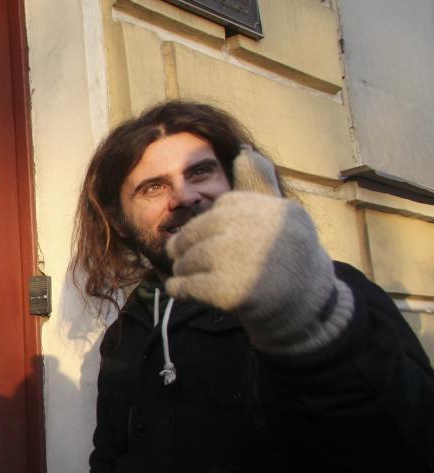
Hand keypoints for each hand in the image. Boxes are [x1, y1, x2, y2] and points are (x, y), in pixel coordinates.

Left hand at [165, 145, 352, 353]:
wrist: (305, 309)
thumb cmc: (289, 258)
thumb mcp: (281, 216)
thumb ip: (259, 185)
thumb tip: (244, 152)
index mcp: (271, 210)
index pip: (222, 208)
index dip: (209, 224)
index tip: (208, 237)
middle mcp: (260, 232)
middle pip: (201, 232)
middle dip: (188, 245)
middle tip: (182, 256)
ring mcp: (246, 263)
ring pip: (192, 258)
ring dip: (183, 267)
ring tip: (187, 273)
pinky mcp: (232, 292)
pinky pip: (190, 285)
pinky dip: (179, 288)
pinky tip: (181, 289)